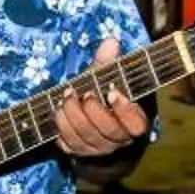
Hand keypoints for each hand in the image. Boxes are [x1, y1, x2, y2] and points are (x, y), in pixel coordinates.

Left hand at [53, 38, 150, 157]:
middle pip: (108, 131)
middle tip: (84, 93)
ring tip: (67, 96)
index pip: (135, 123)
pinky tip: (59, 111)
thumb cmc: (104, 95)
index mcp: (134, 123)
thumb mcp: (108, 78)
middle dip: (93, 111)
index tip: (112, 92)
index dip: (124, 110)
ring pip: (86, 138)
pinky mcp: (79, 151)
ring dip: (73, 115)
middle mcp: (118, 140)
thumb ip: (109, 62)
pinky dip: (62, 127)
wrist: (92, 121)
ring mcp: (98, 148)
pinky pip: (69, 145)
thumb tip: (111, 41)